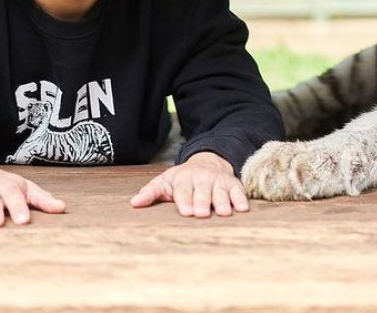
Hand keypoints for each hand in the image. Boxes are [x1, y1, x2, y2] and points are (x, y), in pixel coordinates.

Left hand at [129, 152, 248, 217]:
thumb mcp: (165, 183)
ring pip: (221, 191)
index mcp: (184, 178)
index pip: (183, 190)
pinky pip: (238, 191)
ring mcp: (219, 181)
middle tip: (201, 214)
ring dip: (222, 201)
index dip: (185, 200)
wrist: (207, 162)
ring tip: (223, 213)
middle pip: (203, 190)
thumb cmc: (182, 180)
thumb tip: (134, 203)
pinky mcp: (233, 184)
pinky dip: (241, 199)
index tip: (185, 211)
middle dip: (202, 201)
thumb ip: (151, 193)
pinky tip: (242, 208)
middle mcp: (202, 178)